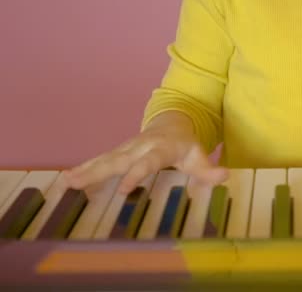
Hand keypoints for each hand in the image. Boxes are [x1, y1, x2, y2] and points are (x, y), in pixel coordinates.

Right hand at [64, 111, 227, 193]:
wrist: (173, 122)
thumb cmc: (186, 144)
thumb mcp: (199, 156)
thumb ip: (209, 169)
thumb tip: (225, 175)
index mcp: (160, 149)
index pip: (147, 163)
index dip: (135, 175)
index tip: (123, 190)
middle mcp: (140, 146)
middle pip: (118, 159)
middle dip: (98, 171)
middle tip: (78, 183)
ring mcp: (127, 148)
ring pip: (105, 159)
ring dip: (86, 169)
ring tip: (67, 181)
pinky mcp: (120, 152)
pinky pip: (101, 160)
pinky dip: (85, 168)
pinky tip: (68, 178)